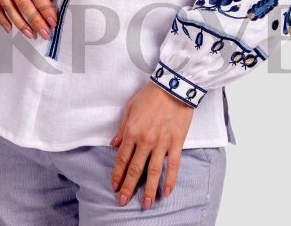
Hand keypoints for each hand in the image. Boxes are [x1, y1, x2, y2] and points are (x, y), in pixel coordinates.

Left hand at [109, 80, 193, 209]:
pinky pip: (173, 166)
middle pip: (135, 169)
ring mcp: (162, 143)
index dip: (117, 174)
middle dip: (128, 187)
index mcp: (132, 131)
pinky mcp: (176, 143)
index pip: (122, 158)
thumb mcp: (130, 107)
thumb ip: (122, 128)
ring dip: (148, 189)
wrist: (173, 86)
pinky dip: (171, 180)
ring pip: (153, 172)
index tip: (114, 186)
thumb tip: (113, 144)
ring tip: (146, 204)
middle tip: (123, 201)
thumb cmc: (150, 94)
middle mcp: (145, 141)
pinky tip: (168, 192)